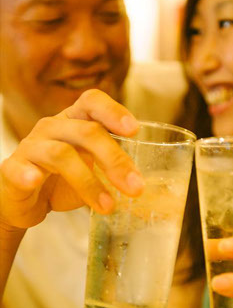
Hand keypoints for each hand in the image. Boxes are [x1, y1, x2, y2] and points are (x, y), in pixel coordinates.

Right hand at [0, 89, 144, 229]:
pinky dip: (28, 174)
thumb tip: (144, 183)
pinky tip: (36, 182)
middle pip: (87, 132)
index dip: (113, 111)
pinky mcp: (12, 169)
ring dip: (89, 182)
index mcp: (75, 121)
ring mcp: (32, 147)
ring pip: (62, 154)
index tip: (134, 130)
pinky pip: (19, 168)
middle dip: (115, 160)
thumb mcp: (93, 168)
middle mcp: (53, 128)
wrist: (26, 202)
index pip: (92, 102)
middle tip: (135, 188)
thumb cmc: (64, 181)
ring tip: (107, 206)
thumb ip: (115, 167)